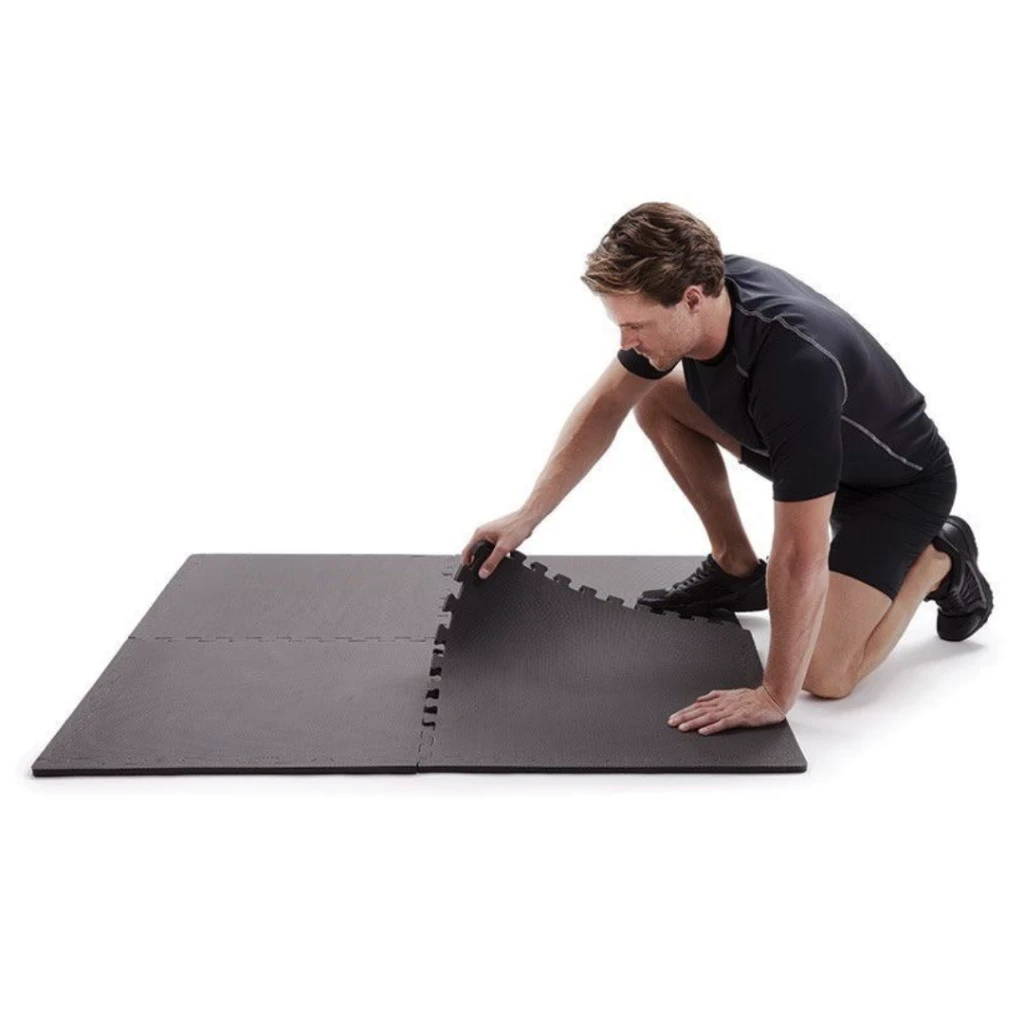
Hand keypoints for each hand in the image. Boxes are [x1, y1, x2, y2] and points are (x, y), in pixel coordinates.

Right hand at [460, 510, 537, 578]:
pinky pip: (492, 547)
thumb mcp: (503, 548)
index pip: (467, 551)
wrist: (527, 519)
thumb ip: (492, 562)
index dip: (466, 563)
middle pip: (474, 550)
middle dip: (476, 561)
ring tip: (492, 565)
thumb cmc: (516, 527)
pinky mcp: (497, 534)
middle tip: (480, 572)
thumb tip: (483, 573)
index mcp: (480, 533)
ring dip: (487, 558)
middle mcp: (483, 532)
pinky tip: (503, 557)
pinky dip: (494, 553)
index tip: (467, 573)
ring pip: (484, 549)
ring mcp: (490, 533)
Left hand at [667, 685, 787, 734]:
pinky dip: (712, 727)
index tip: (673, 717)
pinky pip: (724, 723)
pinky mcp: (740, 718)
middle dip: (684, 717)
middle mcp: (723, 705)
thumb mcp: (731, 693)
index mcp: (720, 700)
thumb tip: (699, 699)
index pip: (698, 706)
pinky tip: (703, 731)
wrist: (771, 699)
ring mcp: (731, 711)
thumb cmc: (753, 698)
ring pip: (708, 717)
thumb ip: (715, 696)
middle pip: (699, 711)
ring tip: (682, 728)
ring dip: (694, 723)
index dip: (684, 711)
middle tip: (671, 723)